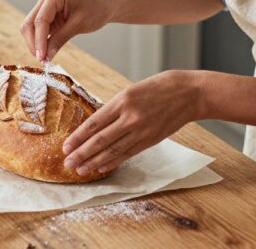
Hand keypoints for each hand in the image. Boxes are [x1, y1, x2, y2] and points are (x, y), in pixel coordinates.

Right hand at [20, 0, 115, 61]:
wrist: (105, 5)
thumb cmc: (96, 10)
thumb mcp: (78, 26)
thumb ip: (59, 40)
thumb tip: (45, 57)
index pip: (40, 20)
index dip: (39, 41)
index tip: (41, 57)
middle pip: (29, 23)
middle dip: (33, 43)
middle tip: (42, 61)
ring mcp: (44, 5)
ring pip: (30, 27)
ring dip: (35, 44)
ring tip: (45, 59)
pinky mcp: (46, 14)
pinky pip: (38, 29)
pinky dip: (40, 41)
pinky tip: (46, 53)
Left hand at [62, 70, 204, 174]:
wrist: (190, 93)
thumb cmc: (160, 87)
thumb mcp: (132, 90)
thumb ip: (115, 107)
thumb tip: (96, 123)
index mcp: (123, 100)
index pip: (94, 123)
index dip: (78, 137)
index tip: (65, 146)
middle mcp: (130, 117)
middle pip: (100, 140)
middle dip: (81, 153)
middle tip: (67, 162)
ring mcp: (141, 130)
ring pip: (112, 150)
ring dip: (94, 162)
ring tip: (80, 169)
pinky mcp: (151, 140)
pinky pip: (128, 153)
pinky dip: (113, 162)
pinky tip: (101, 167)